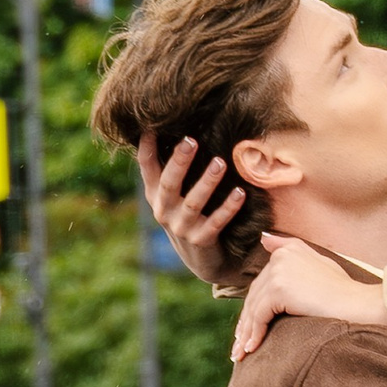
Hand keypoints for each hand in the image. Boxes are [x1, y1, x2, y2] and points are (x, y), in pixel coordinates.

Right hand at [137, 134, 247, 288]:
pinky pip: (216, 222)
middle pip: (169, 183)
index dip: (146, 148)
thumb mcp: (173, 196)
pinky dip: (228, 208)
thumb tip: (178, 129)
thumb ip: (171, 170)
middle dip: (179, 162)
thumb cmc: (188, 217)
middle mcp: (164, 211)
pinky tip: (240, 193)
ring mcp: (181, 228)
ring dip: (207, 182)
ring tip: (220, 163)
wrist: (201, 260)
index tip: (151, 126)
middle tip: (191, 140)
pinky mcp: (201, 241)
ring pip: (193, 203)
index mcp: (155, 195)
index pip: (147, 167)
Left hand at [230, 235, 386, 360]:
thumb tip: (264, 238)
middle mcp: (280, 256)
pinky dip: (254, 333)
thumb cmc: (344, 291)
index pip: (263, 283)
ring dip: (246, 332)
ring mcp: (279, 271)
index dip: (254, 307)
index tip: (248, 328)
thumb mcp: (319, 262)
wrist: (359, 304)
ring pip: (253, 307)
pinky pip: (259, 315)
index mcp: (289, 249)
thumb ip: (290, 250)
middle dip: (246, 322)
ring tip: (242, 353)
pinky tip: (252, 349)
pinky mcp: (279, 289)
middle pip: (255, 295)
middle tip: (240, 345)